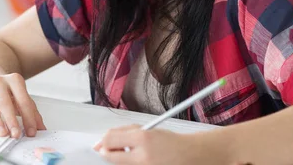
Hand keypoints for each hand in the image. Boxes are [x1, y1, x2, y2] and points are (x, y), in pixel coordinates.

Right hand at [0, 73, 45, 138]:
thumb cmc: (6, 90)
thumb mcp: (21, 95)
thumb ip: (32, 111)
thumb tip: (40, 128)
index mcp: (14, 80)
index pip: (23, 101)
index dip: (28, 117)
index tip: (31, 131)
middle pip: (5, 104)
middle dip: (11, 120)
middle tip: (16, 134)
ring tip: (3, 135)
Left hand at [93, 125, 220, 164]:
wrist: (189, 156)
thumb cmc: (170, 142)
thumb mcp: (148, 131)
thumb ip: (125, 133)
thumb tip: (102, 141)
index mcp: (143, 139)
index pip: (109, 139)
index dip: (103, 141)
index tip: (102, 143)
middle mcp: (142, 157)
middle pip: (110, 156)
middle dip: (108, 152)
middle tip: (113, 150)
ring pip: (119, 164)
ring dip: (120, 159)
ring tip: (133, 155)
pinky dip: (128, 164)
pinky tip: (139, 160)